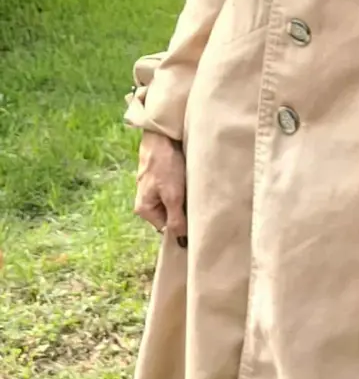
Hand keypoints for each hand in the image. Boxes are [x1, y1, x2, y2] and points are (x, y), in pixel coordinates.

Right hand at [134, 131, 187, 245]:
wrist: (162, 136)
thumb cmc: (165, 165)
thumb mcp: (173, 196)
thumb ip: (177, 220)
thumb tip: (182, 242)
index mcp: (143, 209)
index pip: (167, 228)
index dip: (182, 224)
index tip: (194, 216)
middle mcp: (145, 200)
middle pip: (169, 215)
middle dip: (182, 209)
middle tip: (193, 199)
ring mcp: (151, 188)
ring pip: (173, 201)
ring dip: (184, 197)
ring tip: (190, 186)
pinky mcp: (160, 177)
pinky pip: (173, 188)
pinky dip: (182, 186)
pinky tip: (188, 178)